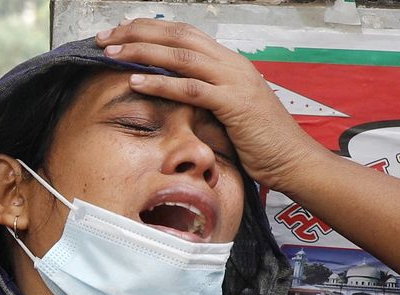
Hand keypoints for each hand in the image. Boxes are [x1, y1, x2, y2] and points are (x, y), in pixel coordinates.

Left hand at [95, 19, 328, 190]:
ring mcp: (234, 81)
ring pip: (180, 56)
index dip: (150, 29)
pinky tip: (136, 82)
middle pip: (177, 36)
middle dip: (137, 33)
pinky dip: (160, 83)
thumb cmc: (260, 142)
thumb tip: (170, 94)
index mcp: (229, 62)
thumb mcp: (227, 111)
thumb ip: (203, 97)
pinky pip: (191, 88)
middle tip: (104, 38)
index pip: (184, 34)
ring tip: (111, 54)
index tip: (120, 31)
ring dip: (142, 52)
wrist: (294, 160)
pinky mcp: (234, 103)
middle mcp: (232, 64)